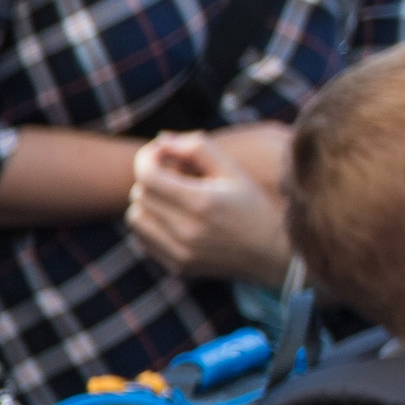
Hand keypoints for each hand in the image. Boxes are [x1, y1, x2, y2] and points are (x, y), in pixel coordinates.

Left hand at [128, 131, 291, 284]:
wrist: (270, 251)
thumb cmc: (251, 204)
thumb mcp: (232, 170)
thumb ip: (197, 149)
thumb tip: (162, 139)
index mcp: (201, 202)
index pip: (148, 175)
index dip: (147, 158)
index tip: (159, 153)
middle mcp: (187, 230)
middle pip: (140, 194)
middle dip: (152, 178)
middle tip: (174, 175)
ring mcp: (179, 251)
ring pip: (135, 217)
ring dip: (147, 202)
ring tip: (172, 197)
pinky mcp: (176, 265)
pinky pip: (142, 238)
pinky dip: (151, 224)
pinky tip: (174, 218)